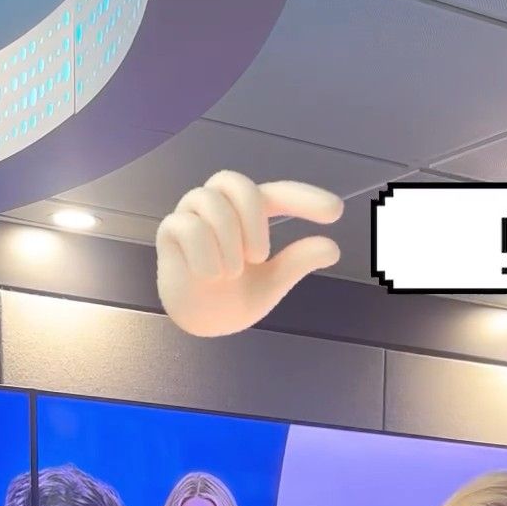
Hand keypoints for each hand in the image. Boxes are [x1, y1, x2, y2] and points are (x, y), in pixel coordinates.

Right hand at [156, 172, 342, 338]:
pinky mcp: (170, 230)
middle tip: (260, 257)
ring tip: (230, 274)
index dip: (305, 198)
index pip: (277, 193)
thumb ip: (297, 262)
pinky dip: (206, 257)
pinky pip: (190, 228)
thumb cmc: (234, 297)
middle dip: (252, 219)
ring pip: (212, 205)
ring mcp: (192, 214)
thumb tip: (333, 247)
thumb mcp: (272, 282)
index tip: (337, 211)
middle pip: (236, 182)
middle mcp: (219, 205)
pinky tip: (209, 275)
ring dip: (228, 245)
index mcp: (247, 213)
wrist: (200, 323)